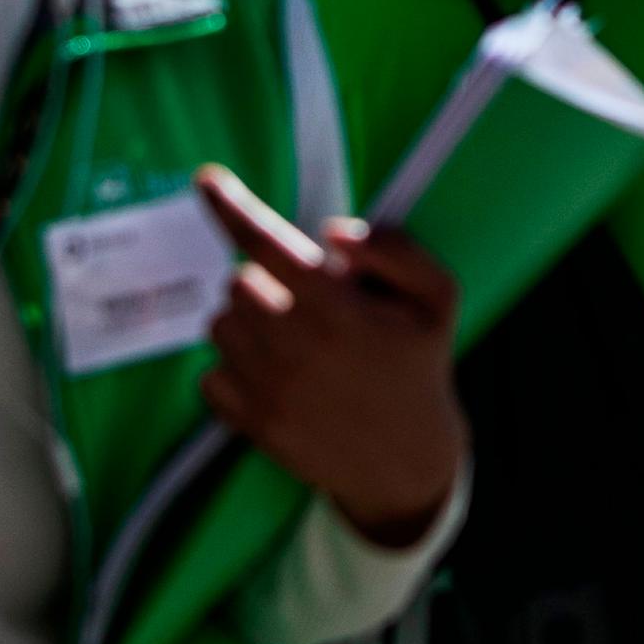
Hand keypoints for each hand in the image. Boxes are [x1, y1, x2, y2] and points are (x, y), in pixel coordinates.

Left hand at [197, 167, 466, 547]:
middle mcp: (298, 349)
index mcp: (340, 310)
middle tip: (302, 302)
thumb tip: (332, 234)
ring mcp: (271, 391)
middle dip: (264, 282)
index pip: (269, 244)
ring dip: (246, 323)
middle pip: (237, 283)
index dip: (233, 208)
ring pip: (219, 326)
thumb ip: (395, 251)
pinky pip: (209, 375)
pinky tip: (275, 376)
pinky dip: (233, 369)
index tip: (206, 179)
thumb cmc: (418, 366)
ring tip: (291, 339)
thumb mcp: (437, 299)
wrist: (406, 464)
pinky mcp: (252, 425)